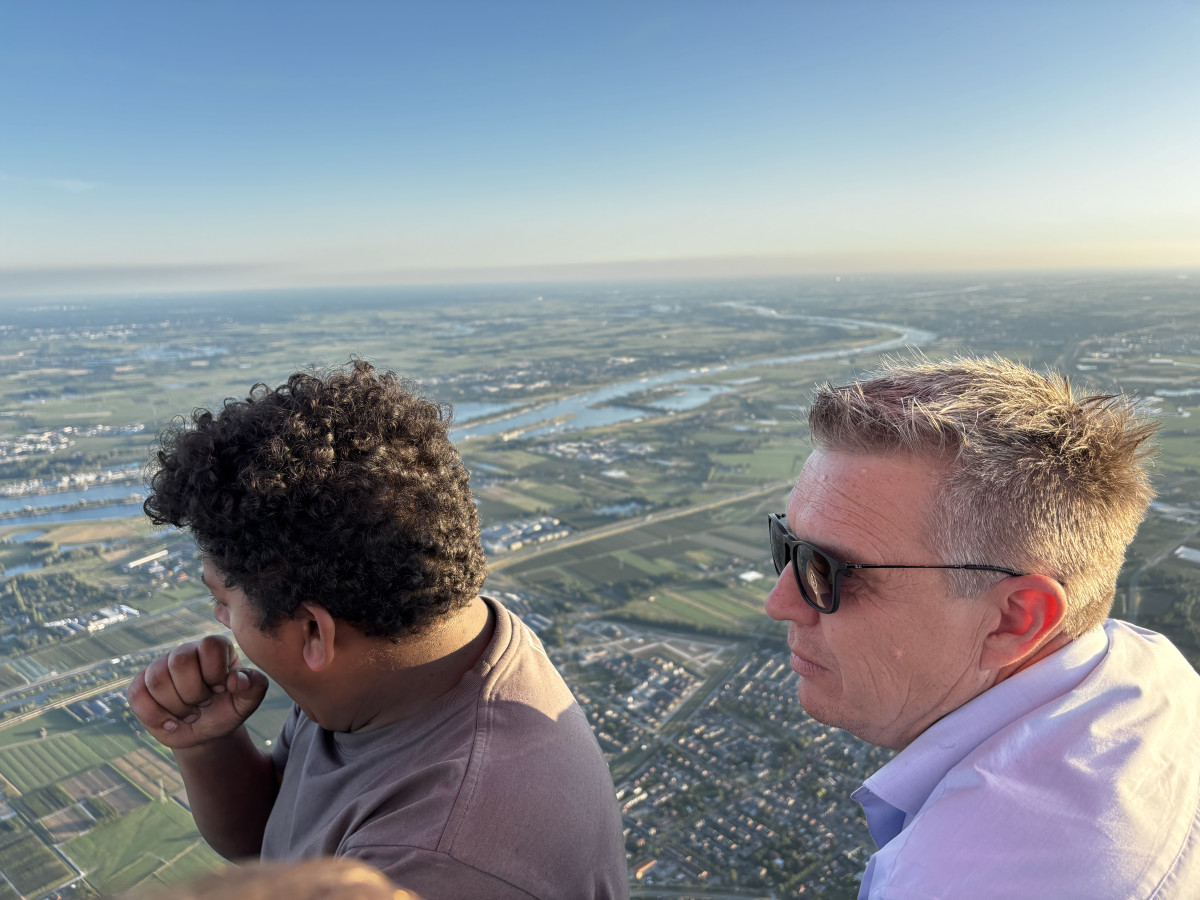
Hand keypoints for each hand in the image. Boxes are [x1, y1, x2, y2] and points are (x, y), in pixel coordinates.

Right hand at [128, 636, 268, 748]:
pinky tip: (171, 723)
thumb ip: (254, 687)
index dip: (215, 673)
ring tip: (190, 713)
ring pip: (157, 679)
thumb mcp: (248, 702)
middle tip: (203, 704)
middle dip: (194, 693)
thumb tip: (237, 679)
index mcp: (215, 648)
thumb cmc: (228, 709)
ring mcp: (160, 667)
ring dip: (176, 706)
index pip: (210, 645)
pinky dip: (155, 716)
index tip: (221, 689)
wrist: (205, 732)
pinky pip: (137, 695)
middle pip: (180, 661)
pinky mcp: (141, 686)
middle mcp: (186, 651)